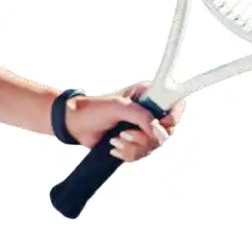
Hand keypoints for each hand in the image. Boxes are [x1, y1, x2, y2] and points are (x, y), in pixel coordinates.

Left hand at [65, 81, 184, 162]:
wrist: (76, 125)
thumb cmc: (94, 109)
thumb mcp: (119, 107)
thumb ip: (142, 116)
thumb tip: (159, 133)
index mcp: (149, 96)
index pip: (175, 105)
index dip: (173, 117)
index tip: (162, 125)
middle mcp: (149, 112)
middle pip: (166, 131)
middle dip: (145, 138)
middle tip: (125, 134)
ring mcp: (143, 128)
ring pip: (154, 146)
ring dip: (133, 147)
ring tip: (115, 139)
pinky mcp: (135, 142)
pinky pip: (142, 154)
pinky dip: (128, 154)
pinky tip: (114, 147)